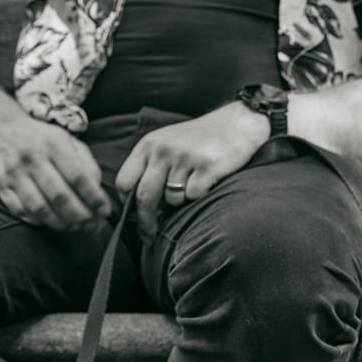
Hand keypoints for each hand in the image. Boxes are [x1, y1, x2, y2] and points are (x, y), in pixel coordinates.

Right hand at [0, 115, 108, 230]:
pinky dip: (40, 221)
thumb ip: (86, 163)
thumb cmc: (41, 139)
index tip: (105, 211)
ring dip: (61, 223)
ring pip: (40, 208)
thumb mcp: (67, 141)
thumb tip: (98, 191)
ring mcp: (13, 172)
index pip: (78, 176)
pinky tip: (52, 221)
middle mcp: (32, 157)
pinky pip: (22, 211)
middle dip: (80, 216)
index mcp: (53, 143)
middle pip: (60, 196)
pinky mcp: (0, 185)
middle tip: (92, 225)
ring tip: (75, 226)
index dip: (94, 198)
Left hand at [114, 104, 268, 238]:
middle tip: (149, 238)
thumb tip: (137, 208)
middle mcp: (163, 150)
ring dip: (181, 203)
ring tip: (192, 187)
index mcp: (148, 145)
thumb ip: (150, 168)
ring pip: (172, 200)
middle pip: (144, 197)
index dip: (127, 205)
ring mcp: (186, 157)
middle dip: (146, 223)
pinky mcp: (208, 166)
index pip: (124, 182)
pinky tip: (207, 182)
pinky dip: (199, 197)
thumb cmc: (199, 140)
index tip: (134, 218)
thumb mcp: (167, 144)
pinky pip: (194, 196)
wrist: (237, 123)